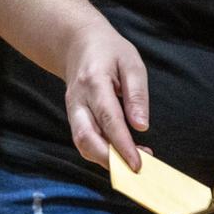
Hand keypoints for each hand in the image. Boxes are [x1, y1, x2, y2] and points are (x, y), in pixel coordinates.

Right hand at [63, 19, 149, 171]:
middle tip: (135, 170)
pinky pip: (84, 141)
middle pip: (86, 137)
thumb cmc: (109, 51)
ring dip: (105, 160)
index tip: (138, 163)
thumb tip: (141, 126)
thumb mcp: (131, 62)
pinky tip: (121, 154)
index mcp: (94, 81)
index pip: (108, 118)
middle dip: (109, 160)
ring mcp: (73, 110)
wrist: (78, 44)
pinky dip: (101, 153)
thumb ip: (137, 94)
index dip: (122, 144)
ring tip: (132, 162)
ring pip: (82, 143)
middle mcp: (78, 100)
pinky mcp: (74, 117)